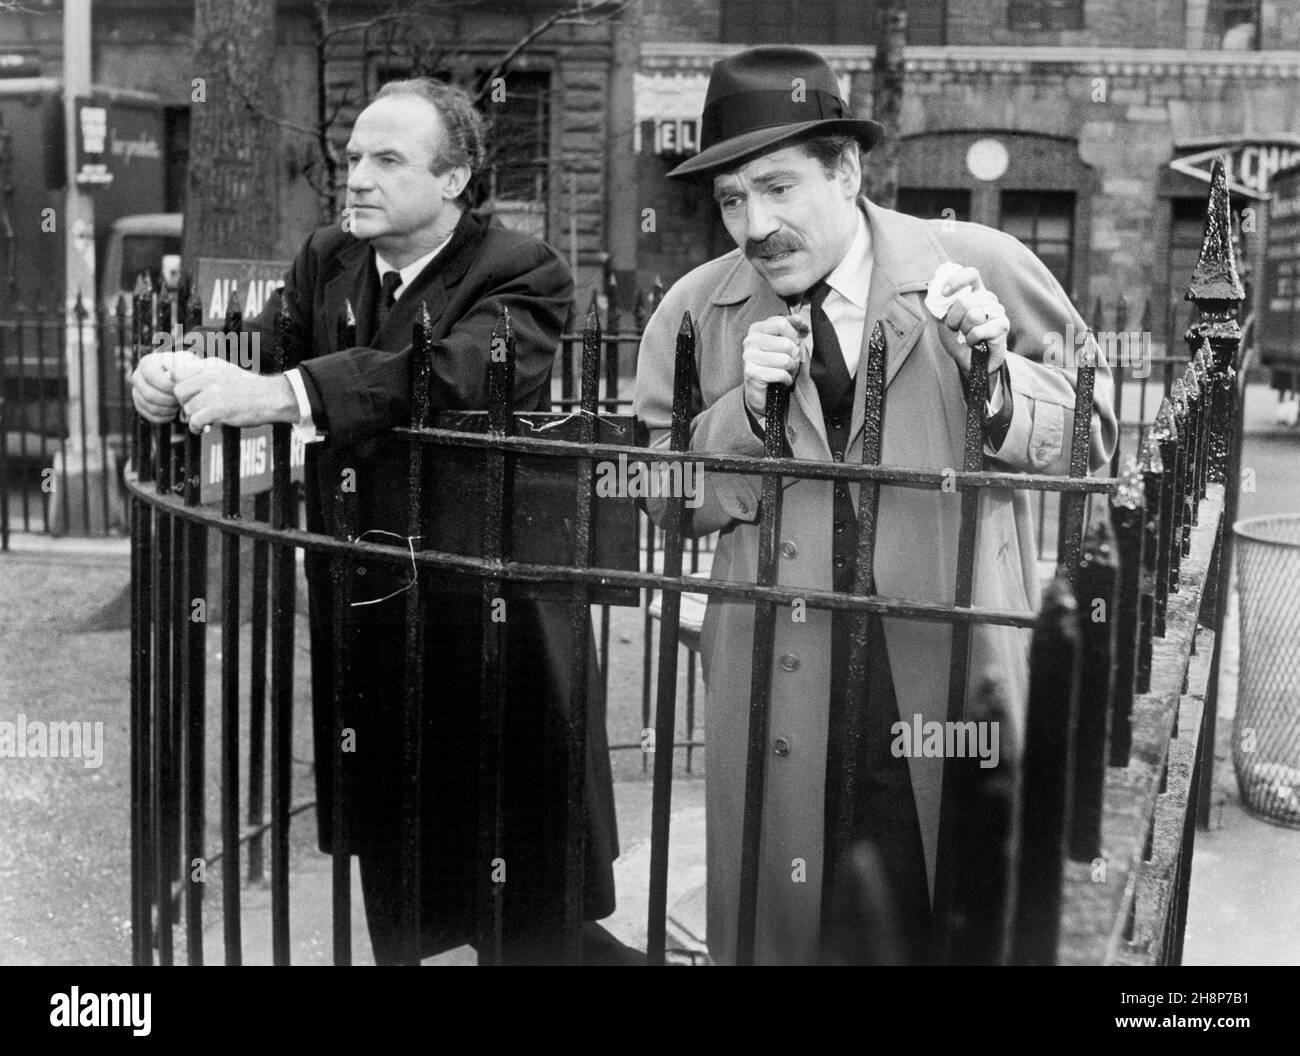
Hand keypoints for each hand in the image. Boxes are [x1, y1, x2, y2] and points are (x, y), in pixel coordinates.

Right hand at [129, 351, 186, 422]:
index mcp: (147, 363)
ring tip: (179, 406)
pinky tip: (174, 413)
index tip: (179, 389)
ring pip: (150, 406)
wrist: (181, 379)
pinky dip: (164, 417)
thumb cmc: (186, 369)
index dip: (165, 384)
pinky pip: (150, 415)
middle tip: (181, 401)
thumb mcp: (187, 362)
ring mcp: (136, 391)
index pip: (150, 374)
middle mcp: (137, 376)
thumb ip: (183, 366)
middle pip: (149, 394)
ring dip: (168, 409)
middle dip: (168, 400)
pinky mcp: (139, 405)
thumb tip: (176, 375)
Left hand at [171, 356, 295, 433]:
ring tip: (202, 422)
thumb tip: (183, 379)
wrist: (271, 398)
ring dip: (193, 418)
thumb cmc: (251, 388)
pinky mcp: (217, 410)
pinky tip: (202, 429)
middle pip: (178, 391)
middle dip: (184, 403)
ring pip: (188, 408)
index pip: (178, 373)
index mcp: (211, 369)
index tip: (185, 396)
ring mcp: (213, 394)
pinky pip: (195, 421)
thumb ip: (207, 375)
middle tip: (194, 409)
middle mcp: (209, 379)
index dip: (178, 385)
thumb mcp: (228, 374)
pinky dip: (196, 428)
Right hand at [742, 314, 808, 420]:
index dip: (794, 334)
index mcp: (757, 329)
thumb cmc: (774, 364)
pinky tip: (782, 380)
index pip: (782, 323)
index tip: (797, 340)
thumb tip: (801, 322)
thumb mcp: (783, 341)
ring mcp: (749, 356)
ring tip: (786, 371)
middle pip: (786, 343)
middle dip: (794, 356)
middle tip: (790, 363)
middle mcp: (750, 340)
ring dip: (791, 369)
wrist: (761, 392)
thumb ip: (791, 328)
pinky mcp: (751, 373)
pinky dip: (787, 379)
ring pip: (786, 360)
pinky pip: (781, 374)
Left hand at [934, 266, 1008, 378]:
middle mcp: (989, 298)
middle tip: (955, 328)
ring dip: (963, 329)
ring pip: (974, 315)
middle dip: (954, 319)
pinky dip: (971, 339)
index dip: (957, 281)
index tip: (944, 293)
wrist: (970, 361)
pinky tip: (974, 342)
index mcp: (976, 291)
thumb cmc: (958, 338)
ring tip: (966, 335)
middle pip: (966, 300)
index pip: (971, 274)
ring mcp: (998, 311)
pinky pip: (979, 330)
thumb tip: (934, 292)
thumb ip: (940, 304)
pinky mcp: (1002, 326)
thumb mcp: (944, 319)